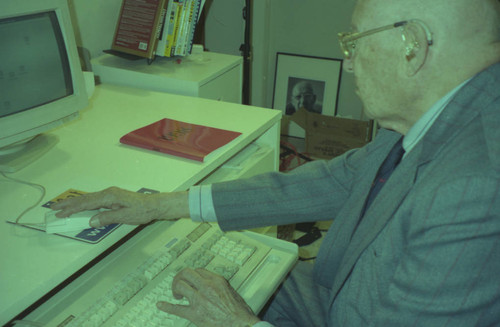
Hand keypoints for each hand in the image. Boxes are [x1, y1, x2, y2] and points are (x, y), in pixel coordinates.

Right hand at [50, 187, 188, 226]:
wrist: (155, 205)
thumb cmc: (142, 210)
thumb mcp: (125, 216)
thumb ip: (108, 218)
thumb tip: (91, 221)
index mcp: (110, 196)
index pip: (87, 203)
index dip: (72, 208)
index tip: (60, 212)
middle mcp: (108, 193)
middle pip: (85, 199)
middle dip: (69, 204)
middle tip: (54, 208)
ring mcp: (111, 195)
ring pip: (89, 200)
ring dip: (76, 204)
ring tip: (63, 208)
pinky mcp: (113, 198)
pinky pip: (95, 201)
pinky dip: (85, 205)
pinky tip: (81, 209)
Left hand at [157, 268, 260, 326]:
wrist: (241, 325)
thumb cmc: (240, 312)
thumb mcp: (231, 291)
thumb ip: (219, 285)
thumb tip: (212, 284)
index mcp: (217, 281)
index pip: (198, 270)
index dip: (192, 274)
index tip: (191, 279)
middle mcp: (207, 287)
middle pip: (186, 273)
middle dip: (180, 276)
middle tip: (179, 283)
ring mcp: (199, 300)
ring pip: (180, 286)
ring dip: (175, 288)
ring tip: (176, 294)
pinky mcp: (195, 315)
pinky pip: (177, 309)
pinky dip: (167, 307)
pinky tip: (161, 305)